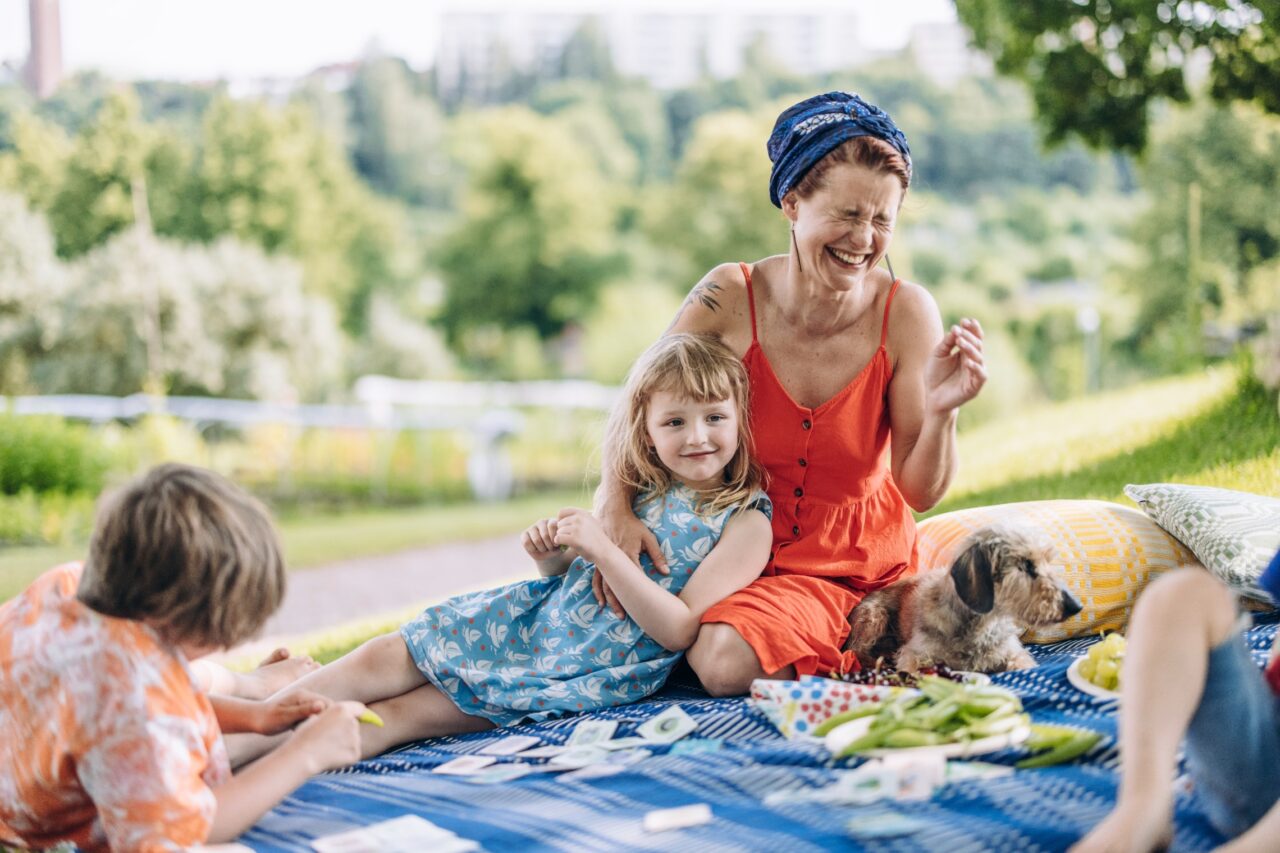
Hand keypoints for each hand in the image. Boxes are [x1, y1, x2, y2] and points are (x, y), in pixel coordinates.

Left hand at [250, 689, 327, 734]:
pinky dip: (311, 726)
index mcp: (304, 696)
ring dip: (318, 724)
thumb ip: (304, 710)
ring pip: (319, 714)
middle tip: (320, 735)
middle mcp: (305, 698)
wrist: (253, 719)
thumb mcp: (286, 716)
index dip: (332, 716)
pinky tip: (304, 733)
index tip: (328, 730)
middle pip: (325, 708)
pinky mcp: (299, 712)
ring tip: (310, 734)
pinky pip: (311, 718)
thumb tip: (322, 706)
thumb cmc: (268, 719)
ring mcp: (303, 704)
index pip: (327, 703)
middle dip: (326, 721)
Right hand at [288, 700, 366, 773]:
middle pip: (354, 725)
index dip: (360, 713)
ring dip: (344, 743)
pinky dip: (344, 756)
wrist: (302, 756)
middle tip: (328, 739)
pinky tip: (330, 757)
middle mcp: (352, 722)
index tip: (366, 717)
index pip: (359, 708)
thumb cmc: (304, 737)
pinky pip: (352, 753)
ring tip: (326, 749)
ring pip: (353, 740)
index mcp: (342, 710)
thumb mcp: (315, 718)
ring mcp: (355, 738)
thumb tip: (335, 719)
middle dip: (345, 730)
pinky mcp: (356, 753)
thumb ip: (330, 716)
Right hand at [521, 518, 561, 560]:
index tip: (557, 544)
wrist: (548, 555)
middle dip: (549, 546)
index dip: (554, 538)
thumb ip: (562, 539)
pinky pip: (527, 542)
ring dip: (542, 548)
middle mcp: (542, 522)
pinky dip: (532, 549)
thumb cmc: (557, 548)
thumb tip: (557, 539)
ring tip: (544, 548)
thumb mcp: (562, 543)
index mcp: (553, 521)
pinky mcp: (524, 534)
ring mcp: (532, 527)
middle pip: (545, 535)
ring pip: (536, 540)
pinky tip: (536, 548)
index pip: (552, 525)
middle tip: (550, 548)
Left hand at [553, 508, 612, 563]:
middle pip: (560, 523)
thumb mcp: (590, 522)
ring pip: (559, 531)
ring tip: (569, 543)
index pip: (562, 511)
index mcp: (583, 513)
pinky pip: (558, 538)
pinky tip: (564, 546)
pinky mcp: (574, 539)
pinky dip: (558, 543)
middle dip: (561, 531)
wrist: (604, 551)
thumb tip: (559, 518)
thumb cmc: (596, 539)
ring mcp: (577, 528)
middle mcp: (579, 518)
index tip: (563, 527)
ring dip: (561, 538)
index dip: (560, 520)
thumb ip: (578, 518)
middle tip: (567, 538)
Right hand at [595, 500, 666, 618]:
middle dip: (619, 602)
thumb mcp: (648, 537)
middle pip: (616, 586)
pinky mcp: (597, 558)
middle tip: (622, 617)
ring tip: (612, 611)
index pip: (634, 579)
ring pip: (604, 584)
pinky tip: (600, 599)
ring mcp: (603, 560)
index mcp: (628, 556)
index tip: (641, 607)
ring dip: (608, 598)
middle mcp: (614, 560)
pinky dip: (597, 589)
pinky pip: (596, 577)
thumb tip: (666, 572)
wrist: (611, 511)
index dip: (637, 594)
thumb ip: (657, 555)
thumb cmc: (631, 524)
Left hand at [925, 318, 986, 414]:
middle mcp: (973, 361)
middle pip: (977, 345)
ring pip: (979, 357)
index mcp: (965, 353)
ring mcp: (975, 373)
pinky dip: (976, 368)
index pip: (973, 337)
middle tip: (960, 330)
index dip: (972, 329)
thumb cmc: (935, 376)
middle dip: (970, 336)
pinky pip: (980, 375)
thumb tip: (955, 328)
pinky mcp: (975, 386)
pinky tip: (968, 362)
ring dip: (970, 349)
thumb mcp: (937, 356)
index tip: (964, 320)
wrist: (932, 397)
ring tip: (960, 342)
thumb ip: (946, 343)